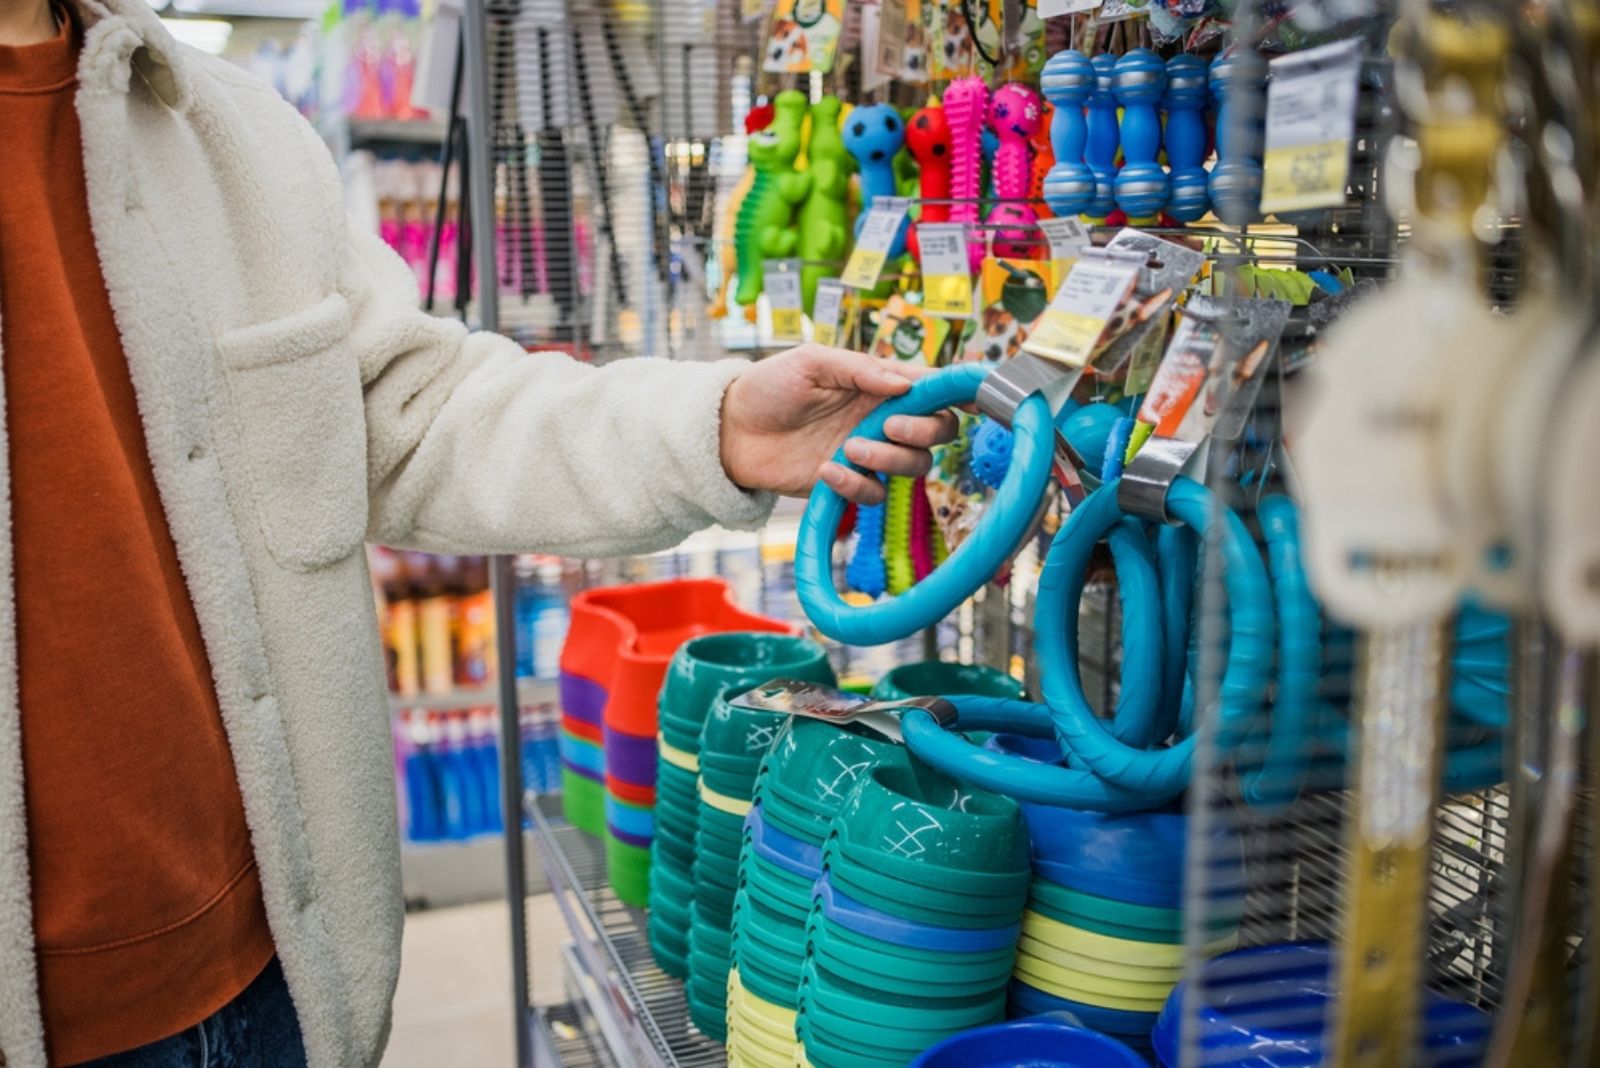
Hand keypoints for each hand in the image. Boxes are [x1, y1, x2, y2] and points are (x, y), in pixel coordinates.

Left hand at [719, 344, 956, 505]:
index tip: (978, 399)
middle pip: (937, 431)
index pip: (932, 387)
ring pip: (913, 466)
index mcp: (879, 383)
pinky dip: (855, 485)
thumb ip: (859, 369)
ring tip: (849, 449)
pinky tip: (826, 471)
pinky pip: (873, 493)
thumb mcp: (811, 362)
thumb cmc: (770, 386)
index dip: (960, 392)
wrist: (729, 431)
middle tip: (891, 426)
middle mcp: (882, 418)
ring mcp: (867, 452)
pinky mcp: (847, 482)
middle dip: (925, 431)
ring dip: (889, 460)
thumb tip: (903, 384)